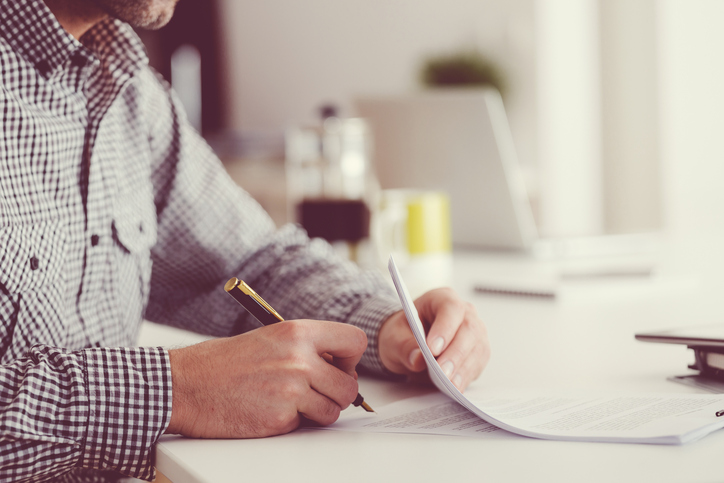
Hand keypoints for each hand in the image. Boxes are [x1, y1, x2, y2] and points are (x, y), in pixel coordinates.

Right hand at [166, 319, 366, 437]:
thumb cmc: (223, 362)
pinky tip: (268, 410)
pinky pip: (305, 425)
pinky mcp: (280, 418)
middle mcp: (299, 359)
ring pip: (332, 410)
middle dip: (337, 394)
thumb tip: (338, 366)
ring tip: (291, 403)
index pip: (355, 341)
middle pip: (349, 386)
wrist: (185, 385)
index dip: (351, 359)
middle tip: (317, 393)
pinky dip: (292, 423)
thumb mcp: (270, 338)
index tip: (339, 366)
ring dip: (317, 412)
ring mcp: (291, 390)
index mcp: (298, 332)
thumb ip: (306, 348)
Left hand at [378, 288, 489, 390]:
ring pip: (478, 347)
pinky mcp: (478, 351)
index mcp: (441, 299)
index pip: (450, 309)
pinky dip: (467, 375)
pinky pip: (478, 363)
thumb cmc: (402, 334)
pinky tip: (457, 386)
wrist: (408, 343)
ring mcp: (475, 331)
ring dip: (464, 368)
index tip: (433, 349)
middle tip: (443, 373)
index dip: (445, 328)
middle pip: (469, 329)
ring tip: (450, 384)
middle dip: (456, 353)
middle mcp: (464, 312)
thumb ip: (403, 346)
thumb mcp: (393, 337)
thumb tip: (418, 359)